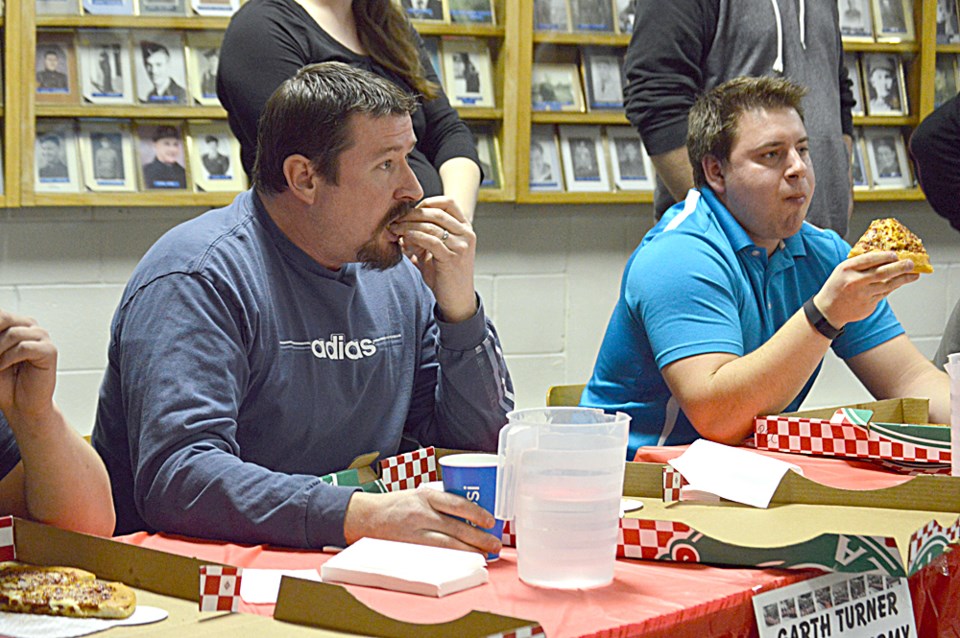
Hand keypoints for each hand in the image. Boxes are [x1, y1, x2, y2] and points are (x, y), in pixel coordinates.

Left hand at [0, 311, 56, 423]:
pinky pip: (24, 347)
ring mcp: (41, 338)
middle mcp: (29, 327)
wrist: (21, 405)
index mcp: (15, 324)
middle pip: (4, 318)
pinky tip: (4, 366)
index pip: (0, 315)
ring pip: (13, 333)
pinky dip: (8, 358)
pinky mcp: (49, 351)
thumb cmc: (5, 383)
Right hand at [343, 486, 500, 555]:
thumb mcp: (417, 494)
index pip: (456, 504)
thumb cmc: (395, 505)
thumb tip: (470, 513)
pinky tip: (463, 562)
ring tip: (484, 555)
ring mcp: (414, 533)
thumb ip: (439, 502)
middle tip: (495, 544)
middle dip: (479, 538)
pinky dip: (451, 560)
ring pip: (448, 545)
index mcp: (425, 495)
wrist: (365, 516)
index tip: (490, 521)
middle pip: (456, 528)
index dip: (476, 513)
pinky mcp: (409, 548)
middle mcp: (420, 513)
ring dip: (469, 551)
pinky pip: (434, 556)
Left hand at [391, 196, 477, 322]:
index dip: (427, 202)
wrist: (456, 300)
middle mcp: (466, 234)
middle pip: (437, 212)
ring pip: (431, 226)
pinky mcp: (452, 258)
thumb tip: (399, 225)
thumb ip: (421, 238)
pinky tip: (403, 238)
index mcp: (465, 229)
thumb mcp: (433, 252)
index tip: (410, 210)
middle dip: (413, 214)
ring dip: (409, 225)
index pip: (448, 203)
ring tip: (394, 228)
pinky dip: (414, 236)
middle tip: (395, 218)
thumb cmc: (444, 276)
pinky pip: (430, 240)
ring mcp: (461, 246)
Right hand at [816, 252, 917, 327]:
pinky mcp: (868, 305)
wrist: (828, 311)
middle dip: (900, 267)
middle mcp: (855, 281)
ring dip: (903, 279)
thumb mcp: (842, 271)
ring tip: (913, 275)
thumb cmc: (837, 287)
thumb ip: (859, 264)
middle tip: (911, 263)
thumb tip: (884, 258)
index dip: (886, 256)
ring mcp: (862, 294)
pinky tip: (899, 283)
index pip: (870, 259)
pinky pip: (884, 294)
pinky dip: (892, 288)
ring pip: (888, 285)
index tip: (896, 254)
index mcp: (847, 269)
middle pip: (883, 272)